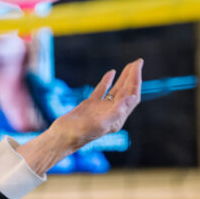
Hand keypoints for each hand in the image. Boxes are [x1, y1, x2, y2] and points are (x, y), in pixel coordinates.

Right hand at [17, 59, 142, 174]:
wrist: (61, 137)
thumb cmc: (79, 134)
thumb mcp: (100, 125)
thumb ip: (117, 112)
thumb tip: (132, 97)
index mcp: (118, 118)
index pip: (132, 97)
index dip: (136, 82)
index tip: (137, 68)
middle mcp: (112, 113)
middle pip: (126, 92)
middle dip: (133, 77)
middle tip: (138, 61)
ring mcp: (101, 108)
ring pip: (116, 90)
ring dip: (124, 78)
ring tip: (130, 65)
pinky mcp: (90, 105)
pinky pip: (101, 90)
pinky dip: (107, 81)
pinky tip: (111, 72)